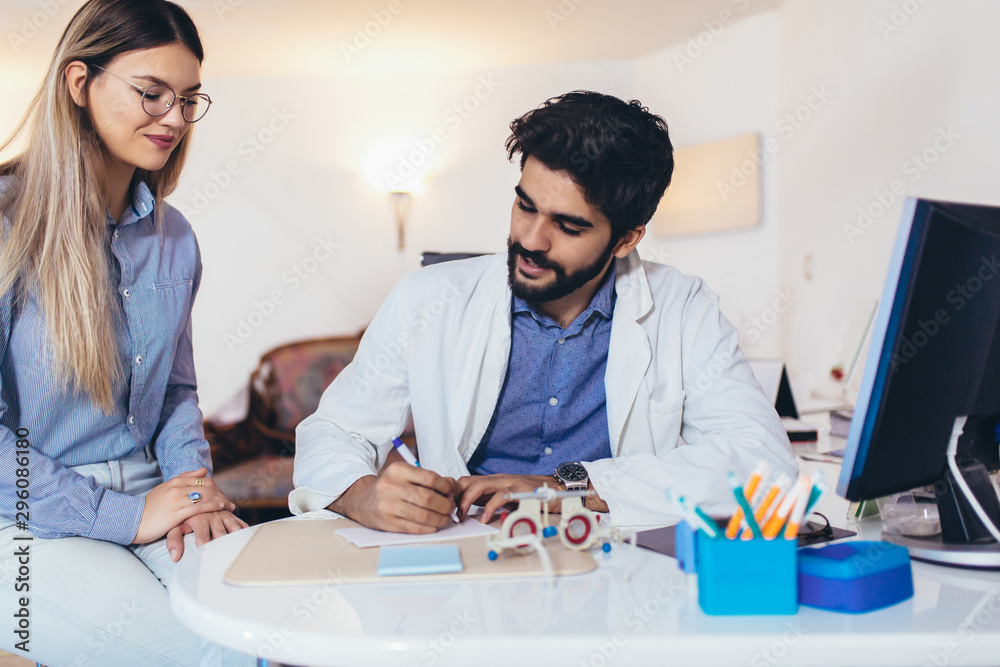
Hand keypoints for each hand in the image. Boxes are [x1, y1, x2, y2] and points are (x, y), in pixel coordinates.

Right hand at [133, 468, 235, 544]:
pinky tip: (222, 508)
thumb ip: (184, 478)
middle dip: (221, 494)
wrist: (131, 520)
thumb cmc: (149, 508)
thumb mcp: (165, 488)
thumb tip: (203, 470)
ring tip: (231, 506)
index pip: (203, 479)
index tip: (223, 494)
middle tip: (231, 502)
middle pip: (207, 487)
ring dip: (221, 500)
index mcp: (175, 481)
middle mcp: (177, 488)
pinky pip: (199, 507)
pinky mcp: (176, 513)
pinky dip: (213, 506)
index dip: (216, 486)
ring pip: (206, 496)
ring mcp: (177, 500)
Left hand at [165, 510, 247, 561]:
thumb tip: (175, 557)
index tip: (205, 561)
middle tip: (225, 561)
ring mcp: (224, 515)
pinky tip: (247, 541)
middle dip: (223, 547)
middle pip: (221, 535)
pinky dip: (245, 532)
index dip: (205, 549)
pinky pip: (241, 523)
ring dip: (237, 539)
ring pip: (235, 528)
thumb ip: (174, 540)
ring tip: (239, 552)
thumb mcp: (175, 525)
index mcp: (200, 520)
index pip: (203, 538)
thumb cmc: (184, 515)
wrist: (194, 495)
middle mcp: (213, 517)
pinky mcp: (231, 515)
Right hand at [329, 462, 456, 533]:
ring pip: (423, 515)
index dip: (446, 486)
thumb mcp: (404, 474)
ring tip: (446, 518)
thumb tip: (451, 485)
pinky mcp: (387, 523)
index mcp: (398, 471)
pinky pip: (414, 527)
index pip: (430, 478)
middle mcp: (391, 487)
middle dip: (445, 505)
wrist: (361, 500)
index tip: (451, 491)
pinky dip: (429, 527)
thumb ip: (427, 478)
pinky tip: (435, 525)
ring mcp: (388, 506)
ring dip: (440, 518)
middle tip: (451, 507)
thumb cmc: (389, 486)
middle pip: (428, 498)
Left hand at [453, 474, 556, 523]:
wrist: (553, 488)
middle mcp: (496, 479)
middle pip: (466, 481)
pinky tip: (484, 518)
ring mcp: (507, 482)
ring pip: (478, 485)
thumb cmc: (527, 494)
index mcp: (491, 481)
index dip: (451, 493)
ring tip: (460, 516)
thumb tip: (464, 511)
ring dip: (465, 501)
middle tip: (449, 513)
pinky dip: (489, 508)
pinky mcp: (518, 490)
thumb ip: (486, 501)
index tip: (444, 508)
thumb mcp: (502, 497)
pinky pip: (500, 496)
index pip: (463, 481)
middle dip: (454, 496)